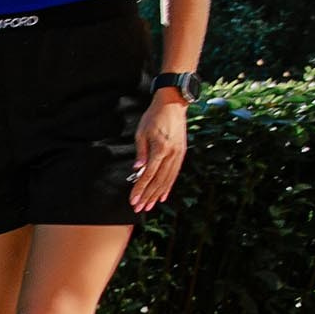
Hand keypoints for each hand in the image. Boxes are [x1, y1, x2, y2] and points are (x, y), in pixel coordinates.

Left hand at [131, 94, 187, 211]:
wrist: (173, 104)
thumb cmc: (153, 117)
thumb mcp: (141, 133)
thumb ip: (140, 152)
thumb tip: (137, 170)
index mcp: (160, 149)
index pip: (148, 175)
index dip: (140, 189)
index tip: (133, 200)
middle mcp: (171, 154)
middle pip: (158, 181)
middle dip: (147, 196)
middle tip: (138, 208)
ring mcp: (178, 154)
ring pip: (167, 180)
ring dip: (157, 194)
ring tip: (149, 206)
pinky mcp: (181, 153)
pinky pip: (174, 174)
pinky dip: (168, 186)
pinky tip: (162, 196)